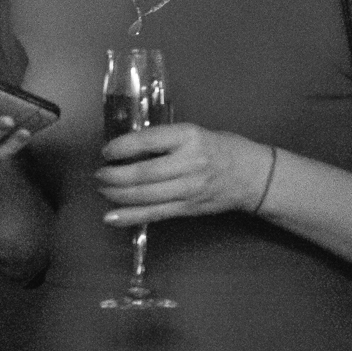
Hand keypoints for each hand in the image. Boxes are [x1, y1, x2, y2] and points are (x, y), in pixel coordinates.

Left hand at [95, 123, 272, 225]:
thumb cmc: (221, 148)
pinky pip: (154, 214)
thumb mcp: (194, 133)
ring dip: (117, 195)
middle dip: (114, 176)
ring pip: (145, 195)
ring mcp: (189, 189)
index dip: (122, 147)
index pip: (149, 141)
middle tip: (98, 174)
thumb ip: (164, 140)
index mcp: (189, 137)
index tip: (106, 151)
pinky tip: (111, 217)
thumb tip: (125, 147)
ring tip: (102, 190)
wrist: (253, 176)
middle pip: (143, 173)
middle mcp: (189, 163)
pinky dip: (129, 216)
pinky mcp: (188, 209)